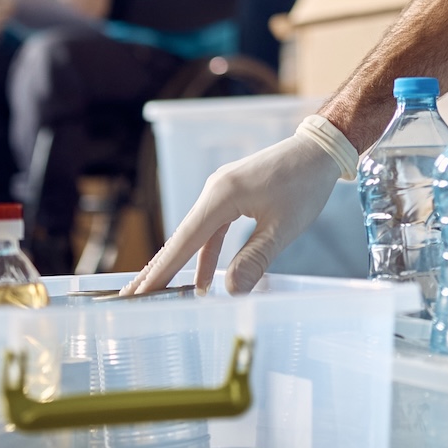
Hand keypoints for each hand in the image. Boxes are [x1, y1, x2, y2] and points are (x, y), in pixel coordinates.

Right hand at [121, 117, 353, 295]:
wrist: (320, 149)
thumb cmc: (304, 184)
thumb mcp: (283, 227)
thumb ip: (255, 259)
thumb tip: (230, 292)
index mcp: (221, 196)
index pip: (184, 242)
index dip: (160, 272)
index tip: (137, 294)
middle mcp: (214, 191)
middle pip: (180, 238)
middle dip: (156, 270)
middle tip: (128, 298)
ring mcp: (222, 192)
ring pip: (194, 235)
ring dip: (179, 263)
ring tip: (156, 293)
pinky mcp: (232, 195)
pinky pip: (211, 229)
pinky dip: (203, 252)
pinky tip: (200, 279)